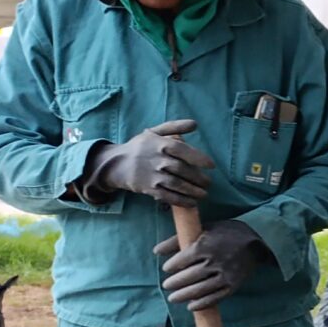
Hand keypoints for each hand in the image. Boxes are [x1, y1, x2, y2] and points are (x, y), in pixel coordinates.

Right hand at [86, 120, 210, 203]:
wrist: (116, 163)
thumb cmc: (140, 147)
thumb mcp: (154, 132)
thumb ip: (175, 127)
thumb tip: (195, 124)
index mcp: (158, 144)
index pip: (181, 150)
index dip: (198, 157)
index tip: (211, 165)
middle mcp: (156, 160)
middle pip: (181, 169)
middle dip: (198, 178)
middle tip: (209, 182)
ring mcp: (152, 175)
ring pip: (176, 184)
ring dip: (193, 191)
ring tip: (204, 194)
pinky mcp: (148, 189)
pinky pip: (167, 196)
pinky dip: (181, 201)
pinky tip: (192, 202)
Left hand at [153, 220, 265, 307]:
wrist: (258, 241)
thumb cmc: (226, 233)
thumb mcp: (203, 229)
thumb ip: (179, 240)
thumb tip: (156, 251)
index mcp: (206, 245)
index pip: (183, 259)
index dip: (172, 266)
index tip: (167, 268)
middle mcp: (216, 261)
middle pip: (190, 276)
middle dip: (175, 282)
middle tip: (166, 285)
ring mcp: (226, 274)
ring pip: (200, 289)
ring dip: (184, 295)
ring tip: (173, 298)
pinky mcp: (234, 285)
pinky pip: (216, 297)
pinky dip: (202, 303)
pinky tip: (191, 306)